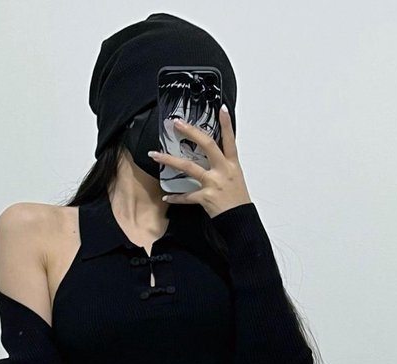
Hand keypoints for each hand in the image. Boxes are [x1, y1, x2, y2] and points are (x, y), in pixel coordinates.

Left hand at [147, 104, 251, 218]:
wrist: (241, 221)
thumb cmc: (238, 202)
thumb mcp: (236, 179)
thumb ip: (224, 167)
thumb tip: (213, 159)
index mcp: (232, 165)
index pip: (230, 140)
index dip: (226, 124)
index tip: (221, 109)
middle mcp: (223, 170)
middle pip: (207, 145)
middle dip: (191, 132)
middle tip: (177, 123)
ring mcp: (213, 183)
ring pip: (189, 167)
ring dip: (169, 160)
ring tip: (156, 155)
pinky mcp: (206, 197)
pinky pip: (187, 196)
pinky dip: (176, 197)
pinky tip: (166, 196)